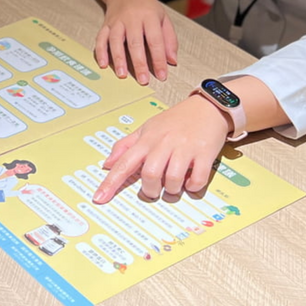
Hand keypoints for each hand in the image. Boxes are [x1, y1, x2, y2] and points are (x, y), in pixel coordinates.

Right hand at [88, 0, 177, 84]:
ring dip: (118, 59)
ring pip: (116, 41)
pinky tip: (103, 64)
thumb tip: (172, 61)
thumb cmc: (146, 7)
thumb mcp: (163, 18)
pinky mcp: (106, 25)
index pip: (155, 40)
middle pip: (135, 43)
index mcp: (149, 16)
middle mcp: (132, 18)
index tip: (161, 75)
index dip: (158, 59)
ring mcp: (117, 22)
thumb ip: (169, 39)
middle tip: (142, 80)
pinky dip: (101, 52)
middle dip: (139, 63)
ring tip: (122, 75)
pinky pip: (101, 38)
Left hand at [93, 95, 227, 201]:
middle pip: (150, 174)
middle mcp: (164, 143)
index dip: (110, 182)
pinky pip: (197, 179)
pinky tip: (189, 182)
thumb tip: (107, 164)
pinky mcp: (205, 153)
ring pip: (172, 179)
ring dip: (171, 190)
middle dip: (150, 190)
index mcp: (147, 139)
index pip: (124, 163)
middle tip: (153, 191)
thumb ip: (126, 146)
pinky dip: (192, 187)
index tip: (99, 198)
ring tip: (172, 187)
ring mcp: (185, 148)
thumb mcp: (147, 128)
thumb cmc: (175, 121)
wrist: (207, 107)